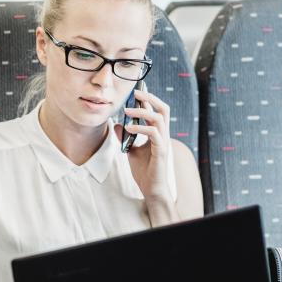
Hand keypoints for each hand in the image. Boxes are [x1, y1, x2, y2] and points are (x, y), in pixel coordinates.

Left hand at [115, 87, 174, 218]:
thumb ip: (126, 137)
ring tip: (127, 110)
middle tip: (136, 92)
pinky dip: (141, 128)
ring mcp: (163, 142)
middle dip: (151, 98)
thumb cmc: (144, 171)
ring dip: (142, 111)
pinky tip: (128, 127)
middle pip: (164, 109)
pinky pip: (153, 133)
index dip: (148, 99)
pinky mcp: (161, 151)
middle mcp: (163, 135)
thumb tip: (117, 124)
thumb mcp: (131, 150)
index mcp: (158, 133)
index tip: (134, 93)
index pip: (157, 110)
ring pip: (159, 118)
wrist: (151, 189)